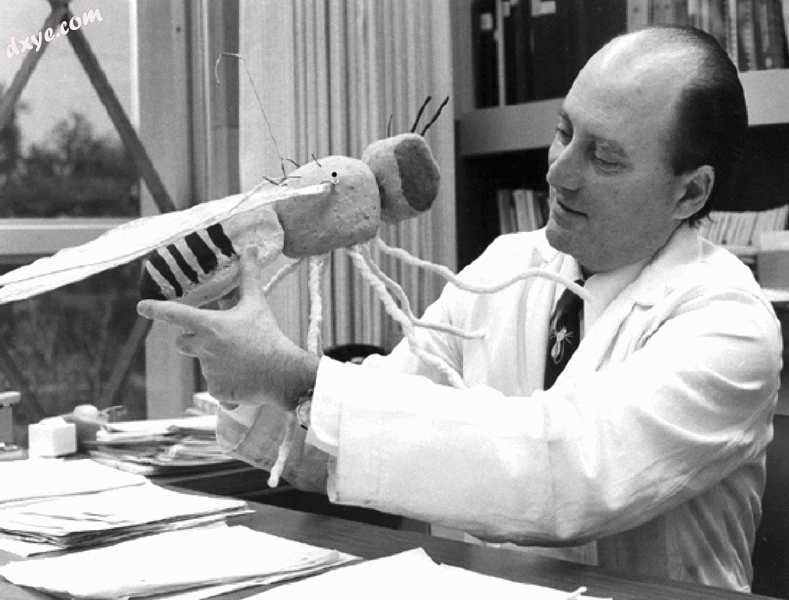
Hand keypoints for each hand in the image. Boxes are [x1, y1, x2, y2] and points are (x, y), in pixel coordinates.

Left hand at [137, 249, 318, 408]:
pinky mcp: (216, 389)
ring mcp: (208, 370)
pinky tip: (243, 376)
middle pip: (183, 342)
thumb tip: (251, 250)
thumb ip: (249, 277)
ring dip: (215, 360)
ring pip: (202, 362)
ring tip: (241, 359)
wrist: (282, 372)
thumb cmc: (268, 336)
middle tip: (216, 337)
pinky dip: (226, 380)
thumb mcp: (257, 304)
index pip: (175, 314)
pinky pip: (214, 383)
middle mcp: (203, 347)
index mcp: (209, 325)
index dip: (155, 309)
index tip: (142, 306)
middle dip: (192, 338)